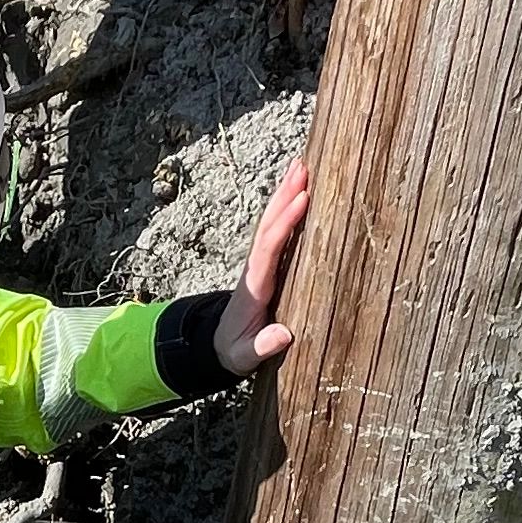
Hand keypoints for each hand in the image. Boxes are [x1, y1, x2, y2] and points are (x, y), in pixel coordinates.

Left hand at [213, 153, 310, 376]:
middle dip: (285, 196)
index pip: (269, 248)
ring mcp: (259, 263)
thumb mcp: (245, 356)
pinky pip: (276, 230)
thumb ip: (261, 347)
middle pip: (269, 225)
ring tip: (301, 166)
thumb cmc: (236, 350)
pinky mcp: (265, 263)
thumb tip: (283, 335)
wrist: (218, 346)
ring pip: (271, 222)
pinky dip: (285, 208)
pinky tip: (297, 192)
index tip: (302, 201)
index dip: (285, 224)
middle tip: (302, 167)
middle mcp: (255, 268)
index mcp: (254, 286)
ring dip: (284, 194)